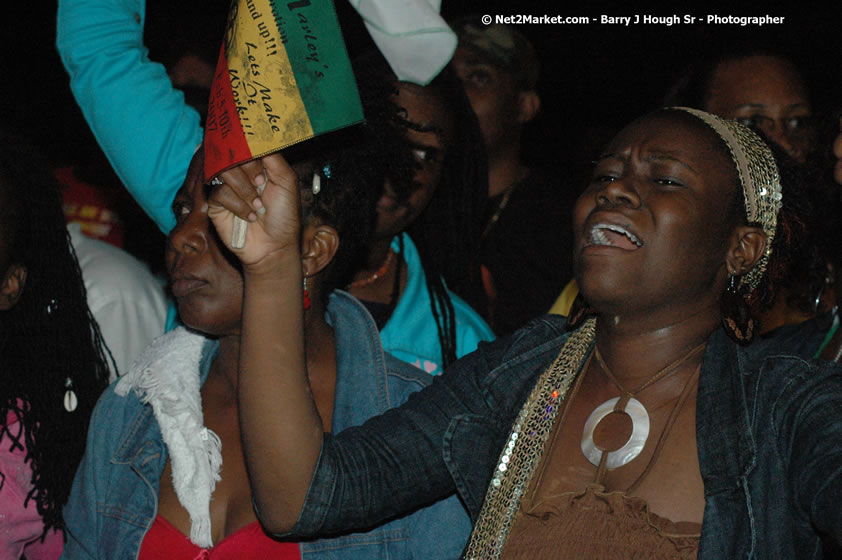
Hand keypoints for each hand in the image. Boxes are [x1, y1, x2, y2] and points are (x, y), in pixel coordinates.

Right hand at [208, 153, 301, 267]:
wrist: (275, 246)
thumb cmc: (284, 215)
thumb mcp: (287, 181)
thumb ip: (273, 157)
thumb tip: (257, 136)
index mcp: (256, 163)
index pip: (244, 142)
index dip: (248, 145)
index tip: (255, 151)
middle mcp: (239, 172)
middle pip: (230, 153)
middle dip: (248, 168)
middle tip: (261, 183)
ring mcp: (226, 187)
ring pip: (223, 172)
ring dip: (244, 189)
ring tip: (258, 206)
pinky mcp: (215, 204)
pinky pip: (218, 194)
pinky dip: (237, 205)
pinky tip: (249, 216)